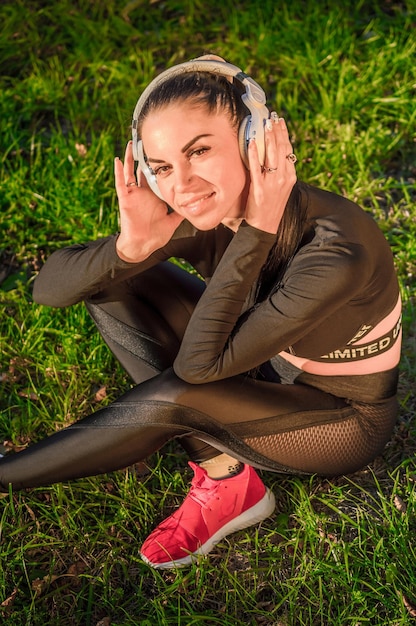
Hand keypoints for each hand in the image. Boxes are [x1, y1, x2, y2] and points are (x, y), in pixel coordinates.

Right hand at [114, 141, 183, 261]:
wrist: (143, 245)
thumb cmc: (156, 235)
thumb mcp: (173, 221)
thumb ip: (182, 212)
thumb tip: (196, 206)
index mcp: (153, 196)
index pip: (156, 176)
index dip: (159, 165)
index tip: (164, 150)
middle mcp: (143, 193)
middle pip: (142, 170)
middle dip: (144, 156)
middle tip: (146, 140)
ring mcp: (133, 195)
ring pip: (130, 172)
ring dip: (129, 158)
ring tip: (131, 143)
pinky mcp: (125, 199)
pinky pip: (120, 183)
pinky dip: (119, 172)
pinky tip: (117, 160)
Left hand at [244, 115, 296, 233]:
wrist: (265, 226)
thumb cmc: (271, 206)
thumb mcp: (281, 188)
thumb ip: (280, 172)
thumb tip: (275, 156)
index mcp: (291, 176)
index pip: (288, 150)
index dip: (284, 134)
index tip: (280, 122)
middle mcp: (284, 178)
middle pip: (282, 149)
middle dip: (277, 131)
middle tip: (272, 118)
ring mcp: (272, 183)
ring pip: (272, 155)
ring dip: (268, 138)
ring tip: (264, 124)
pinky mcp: (259, 189)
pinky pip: (256, 167)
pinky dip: (254, 153)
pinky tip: (252, 142)